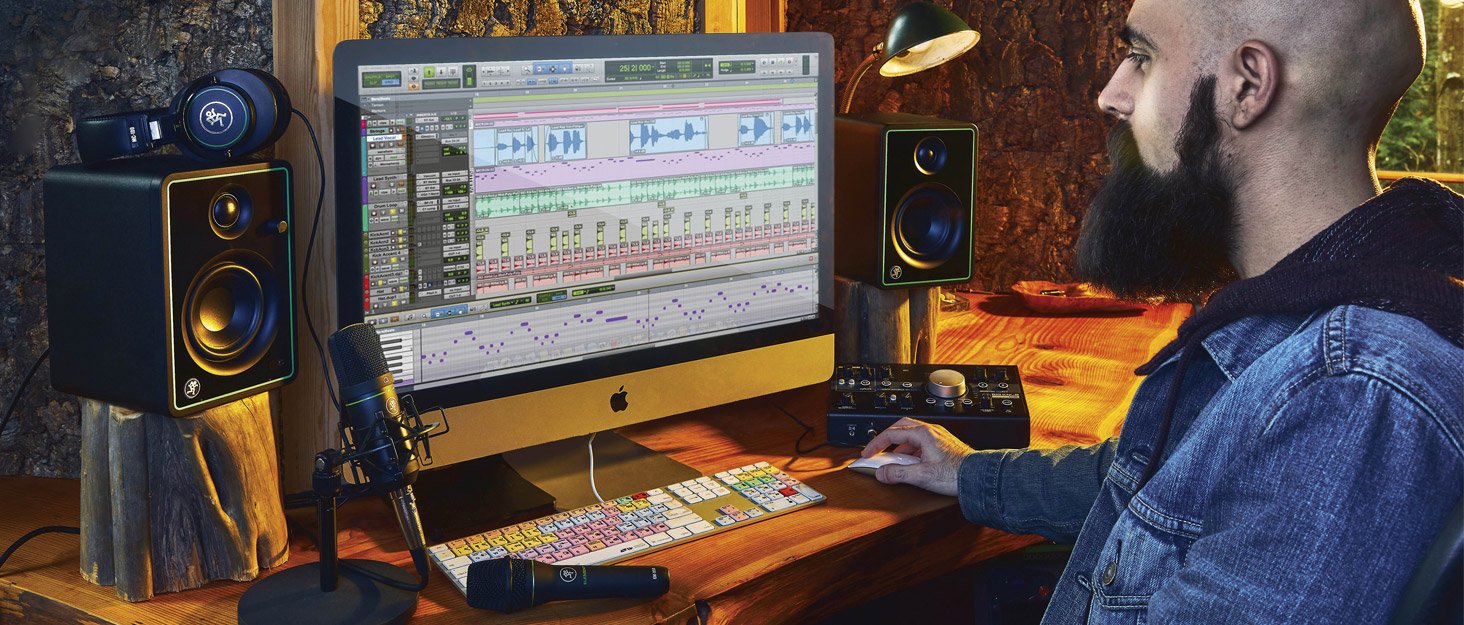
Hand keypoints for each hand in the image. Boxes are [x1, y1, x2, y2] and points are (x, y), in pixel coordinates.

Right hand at [860, 417, 974, 495]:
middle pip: (901, 427)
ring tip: (894, 459)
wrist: (978, 477)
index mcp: (923, 433)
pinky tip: (912, 462)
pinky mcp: (944, 444)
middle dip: (886, 439)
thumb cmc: (956, 473)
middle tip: (878, 450)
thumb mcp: (921, 475)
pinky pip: (921, 441)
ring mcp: (938, 437)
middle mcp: (931, 431)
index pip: (891, 433)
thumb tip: (881, 473)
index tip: (867, 453)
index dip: (876, 444)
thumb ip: (898, 473)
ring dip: (899, 445)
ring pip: (912, 434)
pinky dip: (911, 449)